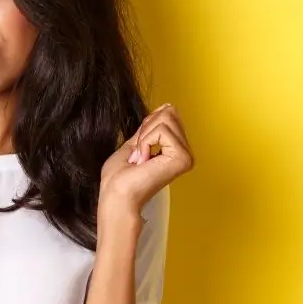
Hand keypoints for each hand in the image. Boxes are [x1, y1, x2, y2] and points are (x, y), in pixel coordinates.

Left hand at [99, 103, 194, 225]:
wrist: (116, 195)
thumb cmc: (119, 178)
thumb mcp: (134, 144)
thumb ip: (150, 128)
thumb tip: (166, 107)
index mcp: (175, 150)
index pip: (167, 115)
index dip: (147, 126)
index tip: (139, 150)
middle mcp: (185, 153)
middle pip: (168, 114)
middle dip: (146, 130)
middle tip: (139, 155)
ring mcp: (186, 156)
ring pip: (165, 119)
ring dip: (144, 138)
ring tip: (141, 160)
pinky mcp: (183, 158)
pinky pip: (162, 131)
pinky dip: (146, 143)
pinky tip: (144, 162)